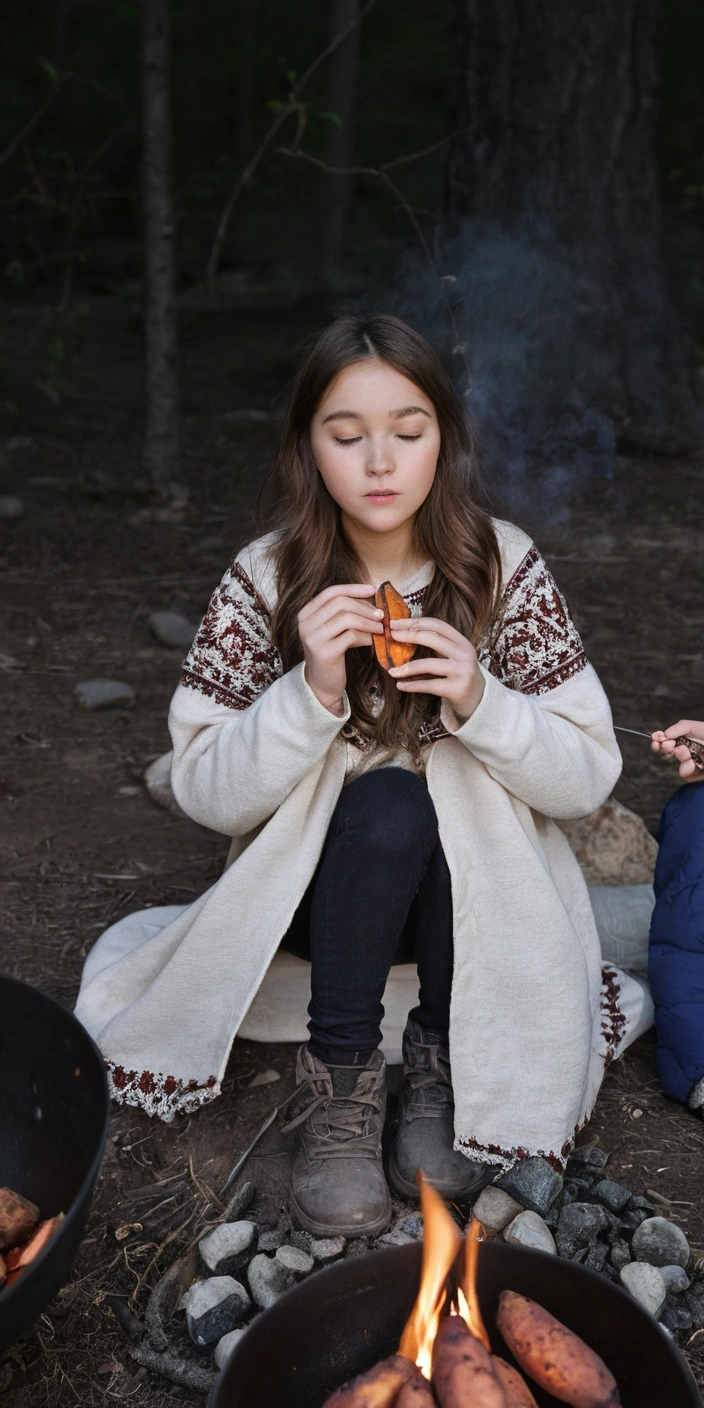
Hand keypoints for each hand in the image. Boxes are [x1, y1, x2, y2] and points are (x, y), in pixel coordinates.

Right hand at [298, 584, 382, 714]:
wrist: (321, 684)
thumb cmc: (331, 653)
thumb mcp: (332, 629)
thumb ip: (343, 612)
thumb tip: (370, 595)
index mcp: (306, 613)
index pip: (331, 592)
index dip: (353, 588)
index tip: (373, 588)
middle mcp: (305, 623)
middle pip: (340, 603)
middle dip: (364, 607)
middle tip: (380, 615)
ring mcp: (313, 638)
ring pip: (347, 618)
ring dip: (368, 621)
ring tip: (380, 628)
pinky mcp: (324, 652)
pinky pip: (351, 636)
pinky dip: (366, 636)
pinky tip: (374, 641)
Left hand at [388, 616, 484, 724]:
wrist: (479, 700)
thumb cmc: (459, 676)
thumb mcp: (454, 656)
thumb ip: (437, 645)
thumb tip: (403, 634)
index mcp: (462, 642)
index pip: (437, 625)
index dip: (415, 622)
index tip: (396, 623)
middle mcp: (464, 654)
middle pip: (433, 638)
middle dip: (409, 635)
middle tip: (391, 636)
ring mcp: (462, 672)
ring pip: (428, 664)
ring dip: (406, 667)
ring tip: (391, 671)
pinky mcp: (456, 690)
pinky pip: (429, 685)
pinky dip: (412, 685)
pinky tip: (400, 685)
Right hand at [651, 720, 703, 781]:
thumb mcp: (699, 728)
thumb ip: (683, 727)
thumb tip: (666, 735)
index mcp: (689, 739)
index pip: (670, 738)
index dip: (660, 738)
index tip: (655, 737)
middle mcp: (690, 751)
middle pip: (669, 751)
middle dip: (663, 748)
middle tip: (665, 745)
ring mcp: (694, 765)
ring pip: (677, 763)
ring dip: (678, 756)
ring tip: (685, 753)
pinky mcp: (696, 777)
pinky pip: (685, 774)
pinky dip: (686, 768)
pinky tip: (692, 763)